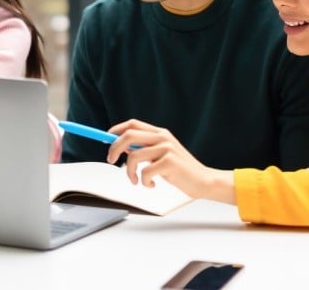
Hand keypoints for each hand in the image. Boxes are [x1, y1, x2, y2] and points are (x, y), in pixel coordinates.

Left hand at [107, 119, 235, 203]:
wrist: (203, 181)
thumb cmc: (180, 170)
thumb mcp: (161, 155)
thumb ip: (145, 149)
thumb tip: (122, 148)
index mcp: (160, 133)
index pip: (132, 124)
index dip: (116, 130)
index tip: (106, 140)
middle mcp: (163, 137)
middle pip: (129, 135)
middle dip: (114, 148)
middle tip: (111, 160)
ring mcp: (167, 149)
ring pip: (133, 156)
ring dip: (129, 172)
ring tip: (136, 181)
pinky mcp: (169, 162)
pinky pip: (145, 172)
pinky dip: (143, 182)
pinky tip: (151, 185)